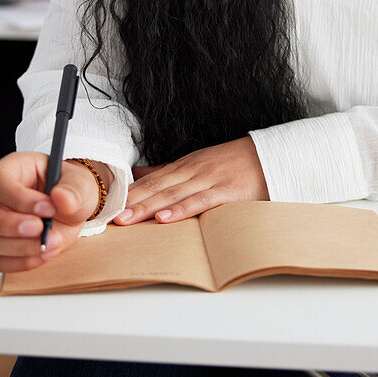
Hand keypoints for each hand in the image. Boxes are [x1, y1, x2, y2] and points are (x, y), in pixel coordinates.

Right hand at [0, 152, 101, 272]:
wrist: (73, 211)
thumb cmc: (69, 189)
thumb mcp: (80, 182)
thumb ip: (73, 189)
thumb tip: (61, 197)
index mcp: (12, 169)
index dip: (18, 197)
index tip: (48, 207)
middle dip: (4, 224)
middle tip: (38, 228)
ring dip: (20, 246)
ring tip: (52, 241)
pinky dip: (23, 261)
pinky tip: (45, 252)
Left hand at [113, 137, 267, 225]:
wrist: (270, 156)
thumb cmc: (234, 163)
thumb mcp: (198, 163)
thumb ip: (169, 171)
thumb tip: (139, 173)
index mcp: (185, 166)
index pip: (151, 180)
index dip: (128, 193)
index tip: (106, 205)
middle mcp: (193, 171)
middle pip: (156, 187)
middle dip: (131, 202)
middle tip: (107, 216)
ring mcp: (208, 180)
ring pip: (172, 195)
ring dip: (148, 207)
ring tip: (127, 220)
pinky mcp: (225, 191)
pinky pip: (199, 202)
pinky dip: (181, 210)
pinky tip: (164, 218)